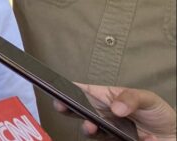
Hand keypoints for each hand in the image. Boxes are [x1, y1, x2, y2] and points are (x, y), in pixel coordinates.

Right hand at [54, 83, 175, 140]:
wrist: (173, 136)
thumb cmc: (158, 113)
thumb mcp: (148, 99)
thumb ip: (131, 99)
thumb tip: (115, 107)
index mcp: (106, 98)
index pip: (83, 91)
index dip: (68, 88)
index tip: (59, 88)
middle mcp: (102, 115)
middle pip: (78, 111)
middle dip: (66, 108)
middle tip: (62, 105)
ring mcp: (107, 132)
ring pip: (89, 131)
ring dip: (87, 128)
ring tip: (91, 126)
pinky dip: (112, 139)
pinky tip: (133, 138)